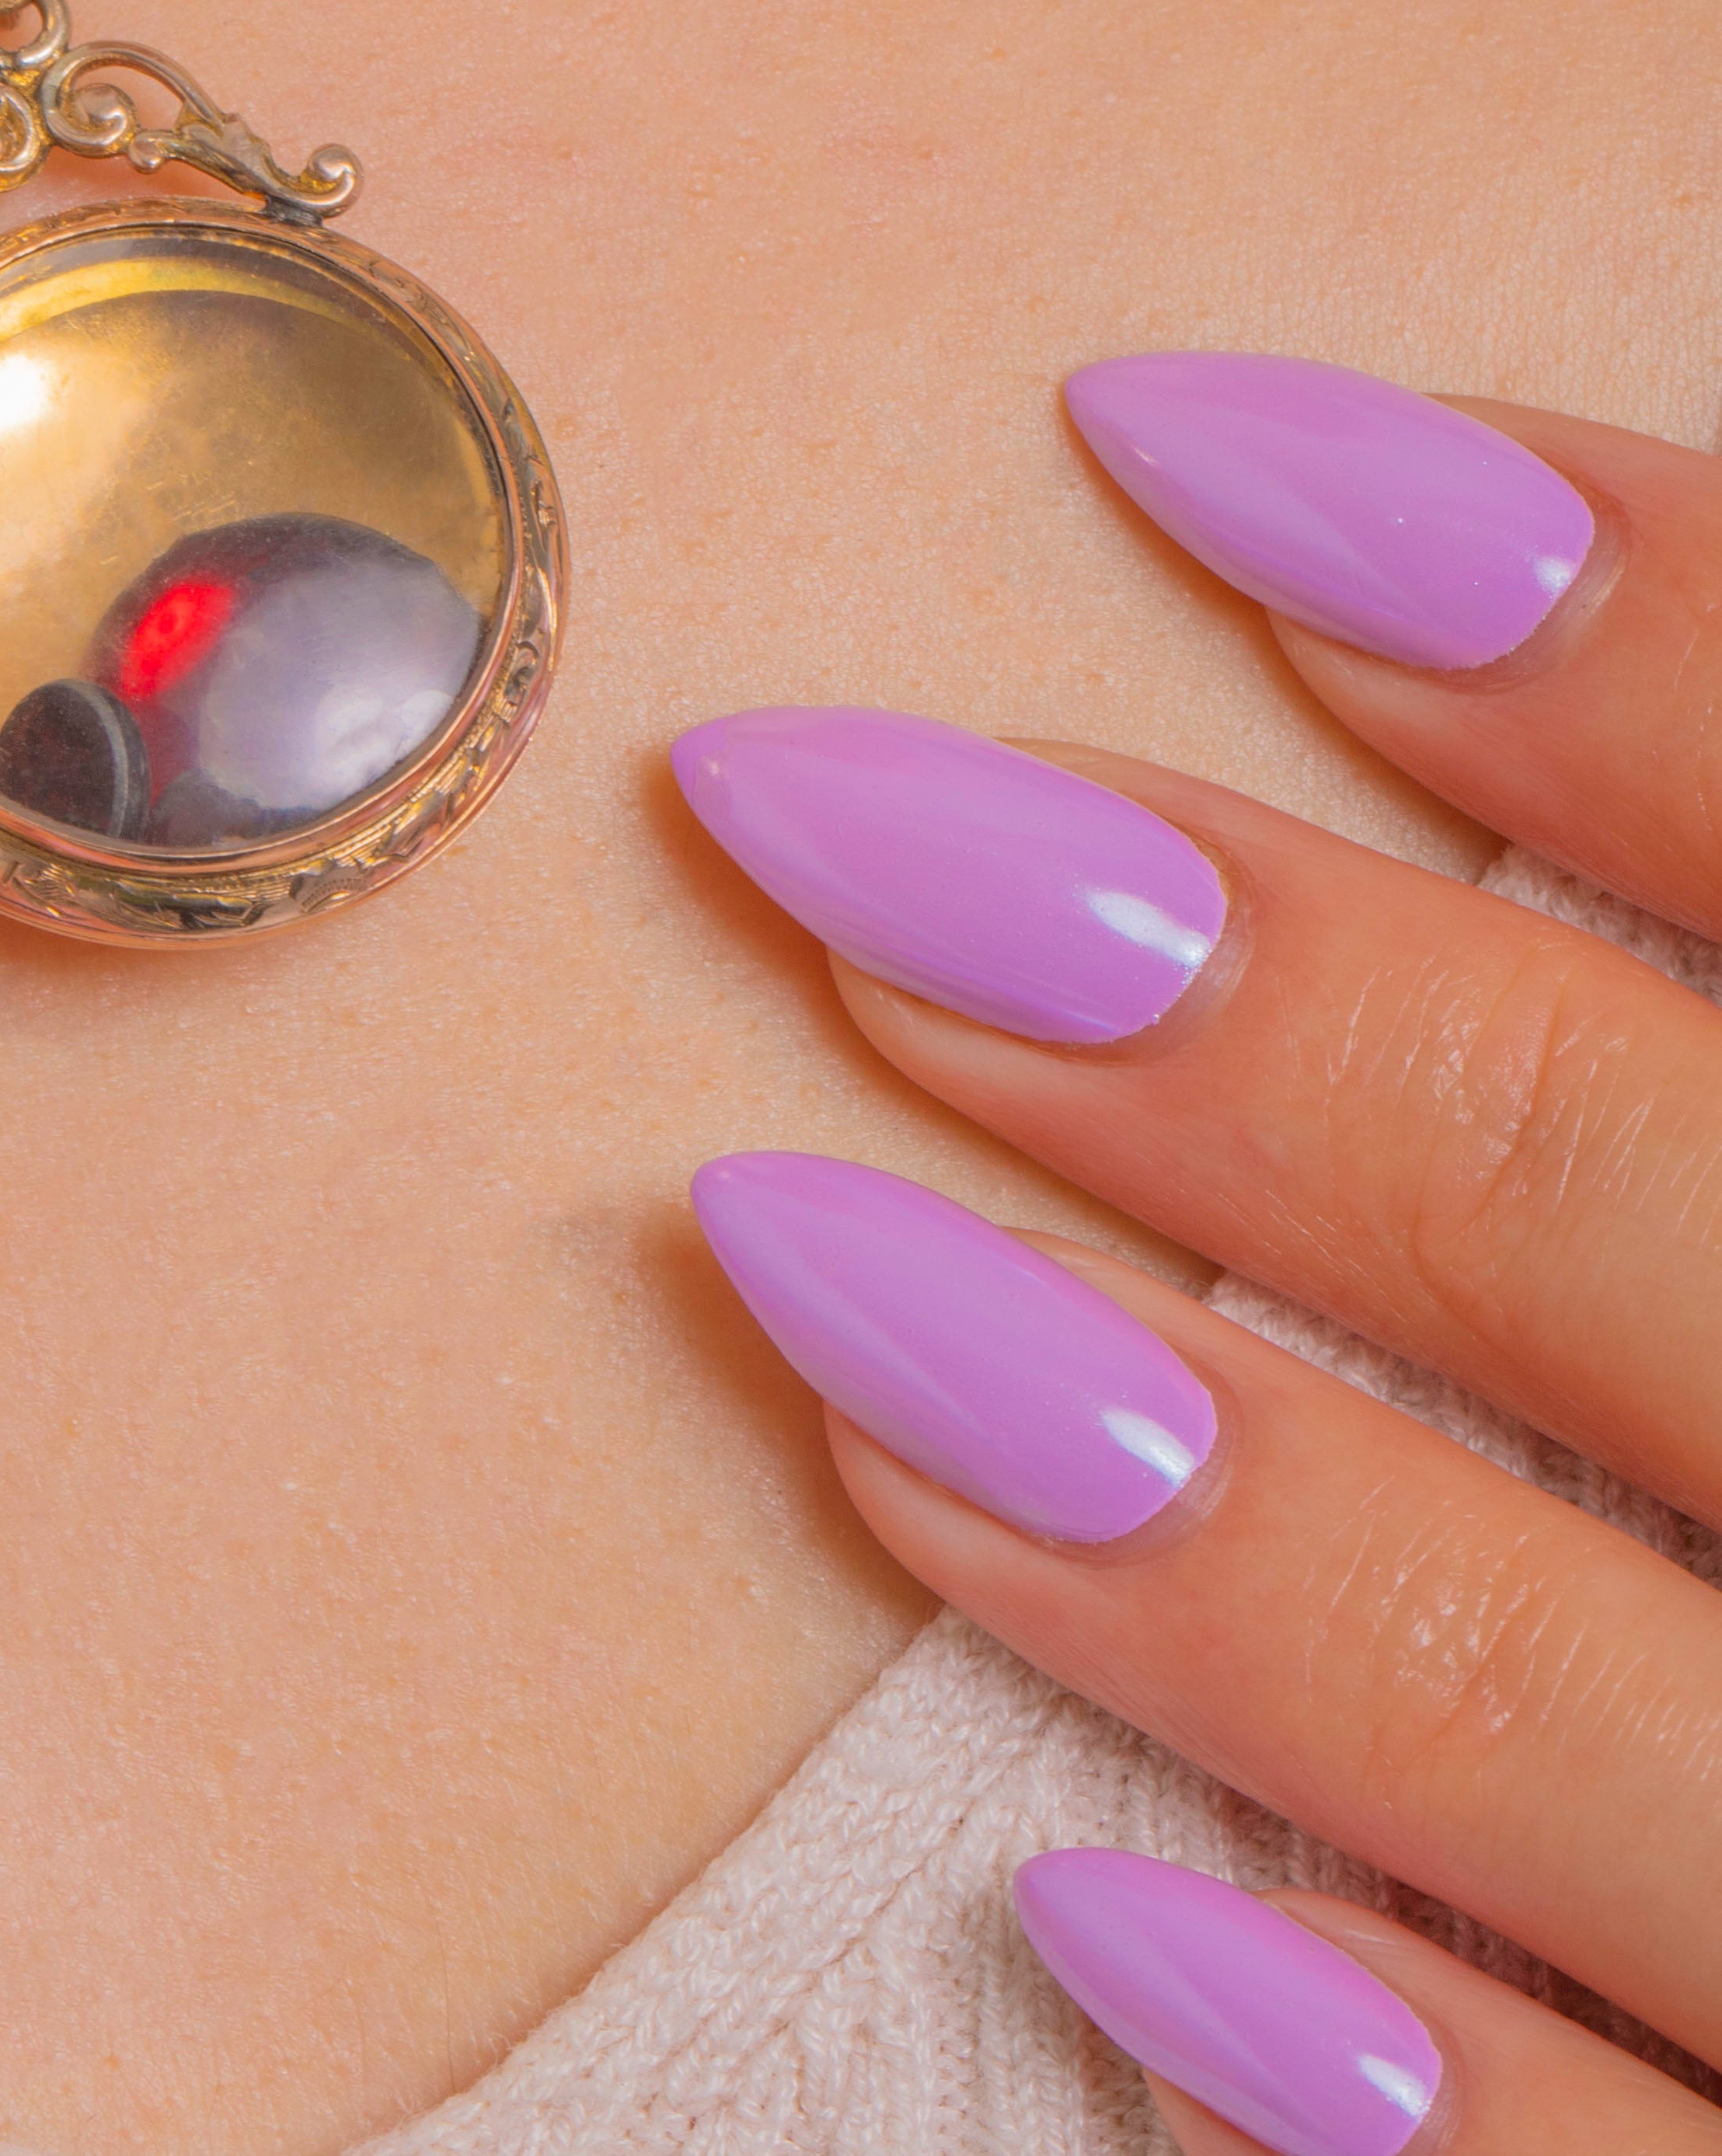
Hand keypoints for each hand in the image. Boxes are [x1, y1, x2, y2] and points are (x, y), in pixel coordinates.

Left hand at [672, 353, 1721, 2152]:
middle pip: (1670, 1224)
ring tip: (796, 1259)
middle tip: (827, 819)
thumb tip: (1425, 538)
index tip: (1182, 437)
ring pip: (1593, 1717)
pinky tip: (1099, 1915)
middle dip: (1274, 1023)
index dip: (1617, 623)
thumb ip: (1706, 985)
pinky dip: (1404, 2092)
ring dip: (1204, 1499)